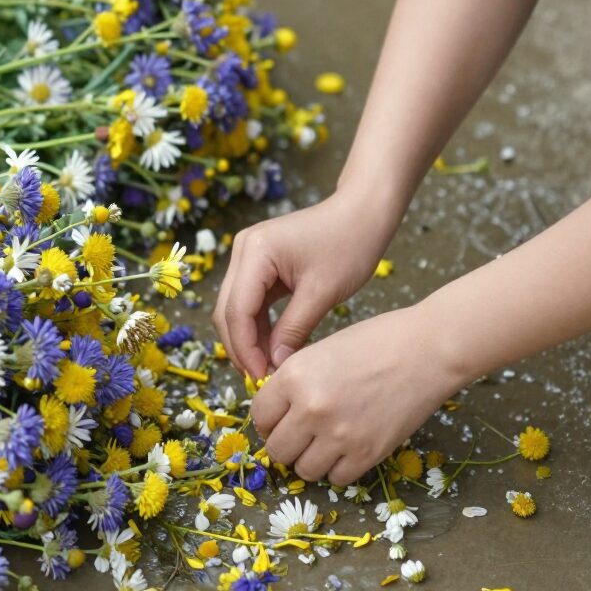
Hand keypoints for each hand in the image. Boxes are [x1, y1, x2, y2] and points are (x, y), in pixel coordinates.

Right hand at [212, 189, 397, 381]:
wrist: (363, 212)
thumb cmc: (350, 244)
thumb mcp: (322, 292)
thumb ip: (294, 329)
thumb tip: (274, 365)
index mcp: (255, 251)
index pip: (237, 310)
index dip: (245, 349)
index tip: (260, 378)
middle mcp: (243, 250)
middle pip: (228, 310)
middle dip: (242, 347)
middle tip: (261, 378)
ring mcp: (249, 256)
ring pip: (236, 308)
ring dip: (249, 339)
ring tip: (269, 368)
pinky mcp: (260, 264)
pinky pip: (251, 302)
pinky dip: (259, 326)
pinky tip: (274, 348)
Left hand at [249, 307, 456, 485]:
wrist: (428, 349)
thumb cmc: (378, 340)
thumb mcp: (323, 350)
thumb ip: (296, 381)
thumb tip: (278, 412)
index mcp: (295, 376)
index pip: (260, 416)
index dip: (271, 419)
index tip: (283, 418)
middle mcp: (310, 409)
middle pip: (277, 449)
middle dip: (288, 443)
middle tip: (305, 433)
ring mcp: (338, 435)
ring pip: (304, 470)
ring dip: (312, 458)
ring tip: (328, 441)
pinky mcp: (366, 454)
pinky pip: (336, 478)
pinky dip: (339, 467)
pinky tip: (350, 447)